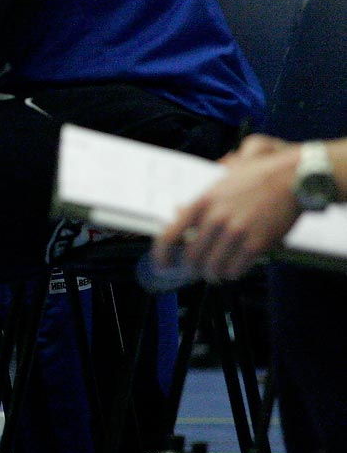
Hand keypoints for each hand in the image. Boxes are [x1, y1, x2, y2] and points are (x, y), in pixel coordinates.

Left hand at [151, 135, 301, 281]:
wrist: (290, 178)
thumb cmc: (255, 178)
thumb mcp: (219, 183)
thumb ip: (198, 201)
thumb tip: (176, 212)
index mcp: (202, 202)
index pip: (170, 235)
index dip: (162, 255)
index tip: (162, 264)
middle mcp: (215, 218)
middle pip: (191, 257)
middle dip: (192, 268)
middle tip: (197, 270)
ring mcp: (236, 232)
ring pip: (213, 268)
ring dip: (213, 274)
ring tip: (216, 273)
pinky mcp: (256, 244)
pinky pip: (236, 270)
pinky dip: (232, 274)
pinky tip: (233, 270)